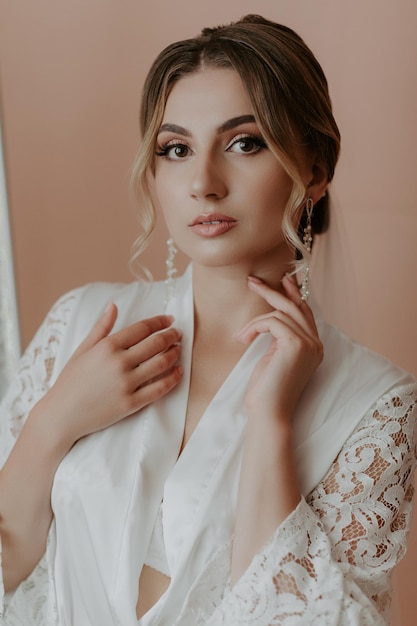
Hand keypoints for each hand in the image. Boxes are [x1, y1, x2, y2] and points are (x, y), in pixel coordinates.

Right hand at [36, 303, 182, 448]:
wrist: (62, 414)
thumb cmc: (71, 380)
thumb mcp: (83, 349)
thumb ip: (101, 327)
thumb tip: (113, 306)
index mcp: (107, 346)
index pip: (142, 328)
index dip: (159, 322)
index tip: (169, 320)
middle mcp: (119, 362)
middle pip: (156, 344)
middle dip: (171, 336)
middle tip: (178, 334)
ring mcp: (126, 383)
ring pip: (161, 364)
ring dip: (175, 354)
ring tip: (179, 350)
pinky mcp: (131, 403)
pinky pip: (159, 389)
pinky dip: (173, 379)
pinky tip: (178, 372)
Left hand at [235, 274, 322, 421]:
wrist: (268, 413)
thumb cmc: (266, 390)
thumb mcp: (273, 357)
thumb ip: (279, 337)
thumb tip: (272, 316)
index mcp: (314, 347)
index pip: (304, 312)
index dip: (292, 294)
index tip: (281, 279)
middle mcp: (316, 344)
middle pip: (296, 306)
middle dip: (273, 291)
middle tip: (252, 280)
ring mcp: (309, 344)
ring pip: (280, 313)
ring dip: (255, 321)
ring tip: (241, 336)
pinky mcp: (296, 345)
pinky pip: (272, 322)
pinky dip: (255, 327)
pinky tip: (243, 339)